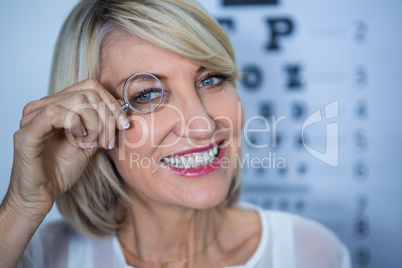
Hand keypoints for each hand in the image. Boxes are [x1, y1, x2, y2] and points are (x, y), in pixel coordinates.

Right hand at [5, 78, 128, 219]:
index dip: (111, 102)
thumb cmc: (61, 169)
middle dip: (107, 117)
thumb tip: (123, 108)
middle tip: (107, 141)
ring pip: (77, 101)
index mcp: (56, 105)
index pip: (89, 86)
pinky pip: (55, 113)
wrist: (41, 195)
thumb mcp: (91, 142)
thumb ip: (102, 124)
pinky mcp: (27, 132)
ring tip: (92, 144)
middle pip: (87, 93)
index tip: (123, 124)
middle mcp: (42, 106)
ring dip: (95, 124)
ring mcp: (32, 117)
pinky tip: (80, 140)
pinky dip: (76, 125)